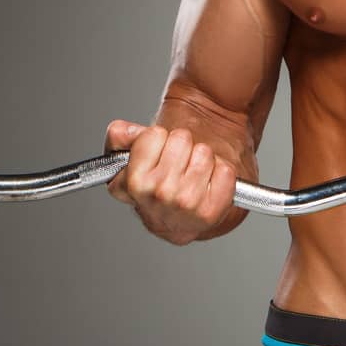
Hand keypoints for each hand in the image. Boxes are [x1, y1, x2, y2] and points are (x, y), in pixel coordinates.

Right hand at [104, 121, 239, 245]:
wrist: (190, 215)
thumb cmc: (163, 181)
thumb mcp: (134, 156)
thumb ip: (121, 137)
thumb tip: (123, 131)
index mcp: (129, 184)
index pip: (152, 135)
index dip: (156, 139)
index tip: (155, 153)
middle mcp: (154, 197)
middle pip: (181, 139)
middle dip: (182, 146)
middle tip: (178, 163)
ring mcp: (183, 206)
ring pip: (204, 153)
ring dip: (203, 158)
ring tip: (193, 174)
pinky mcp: (210, 212)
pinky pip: (224, 170)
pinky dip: (221, 172)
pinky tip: (210, 184)